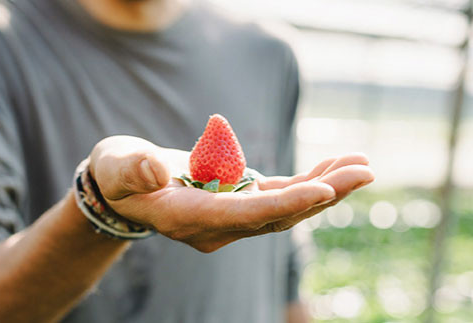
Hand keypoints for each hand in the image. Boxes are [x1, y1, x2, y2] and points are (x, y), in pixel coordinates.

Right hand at [89, 136, 373, 251]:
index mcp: (189, 218)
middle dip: (322, 194)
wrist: (124, 189)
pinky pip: (280, 196)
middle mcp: (217, 226)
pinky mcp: (239, 202)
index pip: (245, 215)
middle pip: (278, 215)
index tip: (326, 189)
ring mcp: (231, 218)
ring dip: (325, 187)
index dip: (285, 204)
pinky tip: (333, 167)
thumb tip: (156, 170)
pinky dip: (307, 182)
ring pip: (286, 207)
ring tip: (362, 165)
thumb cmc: (118, 174)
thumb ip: (134, 169)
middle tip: (365, 171)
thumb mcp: (118, 166)